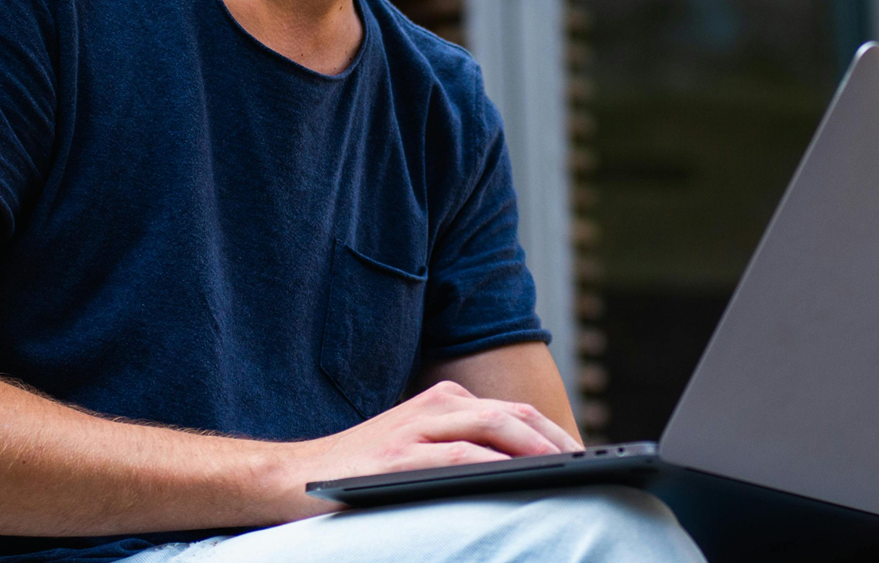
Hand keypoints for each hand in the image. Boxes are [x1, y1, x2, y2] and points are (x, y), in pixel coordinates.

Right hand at [265, 380, 580, 519]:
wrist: (291, 477)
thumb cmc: (361, 471)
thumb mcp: (416, 448)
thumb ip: (459, 447)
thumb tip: (521, 471)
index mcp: (442, 401)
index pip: (511, 411)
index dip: (551, 431)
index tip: (582, 455)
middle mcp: (434, 406)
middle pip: (511, 414)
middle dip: (554, 438)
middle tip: (587, 463)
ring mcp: (415, 428)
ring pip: (491, 426)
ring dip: (533, 446)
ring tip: (565, 468)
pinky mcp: (399, 457)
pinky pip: (457, 455)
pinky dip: (492, 463)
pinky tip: (515, 476)